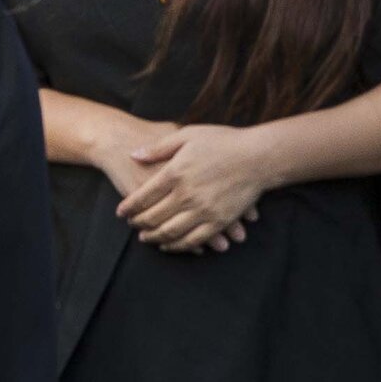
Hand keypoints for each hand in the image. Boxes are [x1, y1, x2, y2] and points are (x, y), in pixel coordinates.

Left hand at [116, 125, 269, 252]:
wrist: (259, 156)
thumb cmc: (224, 141)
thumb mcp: (188, 135)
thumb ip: (159, 147)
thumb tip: (133, 155)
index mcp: (176, 172)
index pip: (143, 197)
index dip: (129, 207)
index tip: (121, 212)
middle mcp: (186, 195)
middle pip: (153, 218)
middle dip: (138, 224)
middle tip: (132, 225)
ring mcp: (203, 211)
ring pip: (169, 233)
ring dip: (154, 238)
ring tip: (146, 238)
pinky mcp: (218, 222)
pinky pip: (192, 241)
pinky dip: (177, 246)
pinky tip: (169, 245)